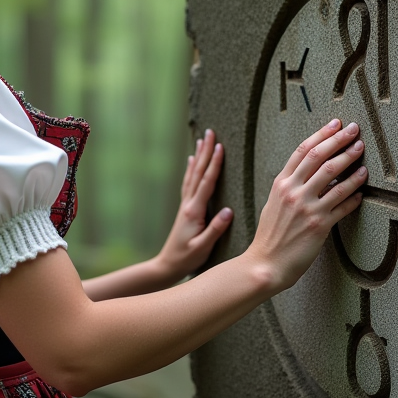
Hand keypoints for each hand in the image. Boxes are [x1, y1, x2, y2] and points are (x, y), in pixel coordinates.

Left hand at [155, 129, 233, 282]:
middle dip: (206, 152)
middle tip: (210, 132)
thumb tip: (229, 211)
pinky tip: (192, 160)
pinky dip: (191, 169)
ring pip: (193, 175)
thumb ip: (215, 230)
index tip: (220, 147)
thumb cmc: (187, 258)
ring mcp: (186, 205)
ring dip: (199, 155)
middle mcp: (189, 204)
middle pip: (199, 173)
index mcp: (195, 211)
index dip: (214, 164)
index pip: (207, 183)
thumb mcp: (203, 248)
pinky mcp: (186, 208)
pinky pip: (189, 183)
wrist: (168, 265)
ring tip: (202, 139)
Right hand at [248, 119, 366, 290]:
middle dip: (340, 140)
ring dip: (351, 161)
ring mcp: (307, 208)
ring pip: (334, 177)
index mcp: (281, 184)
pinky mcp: (319, 225)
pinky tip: (363, 189)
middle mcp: (293, 192)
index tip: (335, 124)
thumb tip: (311, 172)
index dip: (321, 135)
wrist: (266, 264)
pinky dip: (354, 194)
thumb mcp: (274, 204)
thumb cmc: (270, 236)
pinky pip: (342, 205)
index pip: (303, 151)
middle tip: (354, 130)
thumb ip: (290, 186)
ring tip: (361, 151)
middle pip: (320, 157)